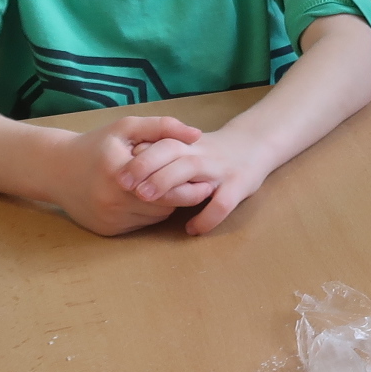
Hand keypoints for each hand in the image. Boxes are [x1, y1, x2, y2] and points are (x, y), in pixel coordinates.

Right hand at [43, 116, 203, 235]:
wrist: (55, 170)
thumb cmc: (96, 145)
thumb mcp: (126, 128)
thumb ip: (163, 127)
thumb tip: (197, 134)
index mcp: (119, 171)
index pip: (169, 186)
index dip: (189, 183)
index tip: (202, 174)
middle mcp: (112, 199)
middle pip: (165, 204)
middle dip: (181, 194)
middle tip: (194, 182)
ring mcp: (109, 218)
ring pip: (156, 216)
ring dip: (166, 204)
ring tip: (168, 187)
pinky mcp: (107, 230)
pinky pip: (142, 224)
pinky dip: (149, 212)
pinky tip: (146, 198)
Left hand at [116, 126, 273, 234]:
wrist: (255, 145)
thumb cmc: (212, 151)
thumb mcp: (187, 146)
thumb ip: (161, 154)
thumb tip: (126, 165)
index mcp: (187, 143)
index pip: (159, 142)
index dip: (137, 155)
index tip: (115, 169)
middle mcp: (202, 152)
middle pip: (171, 151)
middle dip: (145, 166)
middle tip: (122, 184)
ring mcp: (220, 168)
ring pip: (191, 168)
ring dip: (166, 181)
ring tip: (146, 199)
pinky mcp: (239, 184)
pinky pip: (222, 202)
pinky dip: (206, 217)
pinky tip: (192, 229)